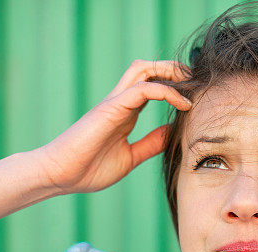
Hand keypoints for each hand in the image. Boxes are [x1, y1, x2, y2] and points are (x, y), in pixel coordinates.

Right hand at [32, 59, 191, 194]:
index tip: (196, 98)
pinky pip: (143, 89)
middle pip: (148, 69)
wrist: (60, 176)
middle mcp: (120, 102)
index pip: (152, 87)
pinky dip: (166, 91)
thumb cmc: (89, 170)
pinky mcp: (111, 108)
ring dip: (170, 72)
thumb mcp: (130, 157)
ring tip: (192, 85)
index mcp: (125, 113)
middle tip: (196, 81)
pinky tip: (183, 104)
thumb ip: (150, 143)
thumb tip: (172, 133)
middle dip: (173, 70)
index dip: (175, 87)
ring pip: (144, 70)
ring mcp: (115, 103)